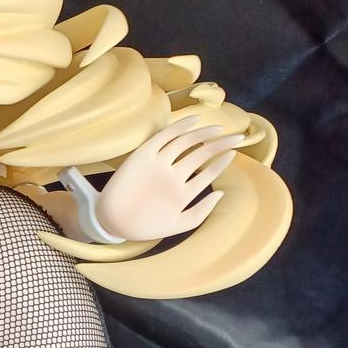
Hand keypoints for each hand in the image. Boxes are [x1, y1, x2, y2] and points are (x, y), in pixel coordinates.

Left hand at [95, 115, 244, 240]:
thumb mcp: (176, 226)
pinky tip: (194, 120)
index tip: (233, 153)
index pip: (209, 173)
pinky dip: (181, 125)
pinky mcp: (141, 154)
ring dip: (206, 133)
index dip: (223, 161)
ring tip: (218, 129)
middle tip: (238, 137)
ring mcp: (156, 164)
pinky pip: (165, 135)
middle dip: (223, 143)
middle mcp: (171, 178)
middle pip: (203, 154)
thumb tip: (221, 194)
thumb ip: (201, 212)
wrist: (109, 218)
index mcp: (181, 196)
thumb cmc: (144, 225)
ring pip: (187, 141)